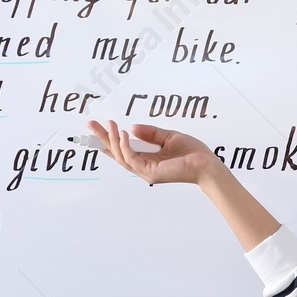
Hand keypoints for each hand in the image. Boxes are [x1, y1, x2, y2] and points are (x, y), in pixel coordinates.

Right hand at [84, 119, 214, 186]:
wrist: (206, 164)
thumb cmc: (192, 153)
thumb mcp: (168, 136)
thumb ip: (150, 133)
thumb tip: (132, 127)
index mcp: (146, 160)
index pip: (122, 150)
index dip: (108, 140)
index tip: (96, 127)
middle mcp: (143, 167)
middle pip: (116, 153)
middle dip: (102, 138)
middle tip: (90, 123)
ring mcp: (145, 172)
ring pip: (121, 156)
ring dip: (113, 139)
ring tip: (110, 124)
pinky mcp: (151, 172)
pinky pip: (132, 158)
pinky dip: (125, 146)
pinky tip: (123, 134)